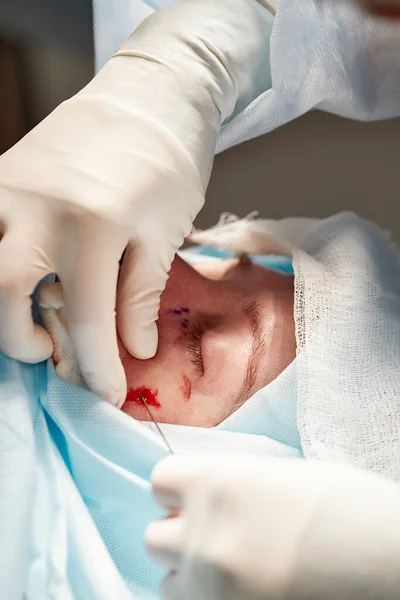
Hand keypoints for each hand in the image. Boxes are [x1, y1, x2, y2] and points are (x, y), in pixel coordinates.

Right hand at [0, 0, 272, 405]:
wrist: (147, 99)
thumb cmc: (167, 166)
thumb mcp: (164, 234)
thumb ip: (141, 296)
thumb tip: (135, 350)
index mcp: (93, 226)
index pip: (89, 320)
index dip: (98, 368)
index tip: (108, 395)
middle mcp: (38, 208)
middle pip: (3, 294)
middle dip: (21, 340)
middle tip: (50, 351)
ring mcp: (9, 188)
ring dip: (0, 304)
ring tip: (34, 316)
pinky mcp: (0, 175)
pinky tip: (25, 273)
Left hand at [146, 454, 399, 599]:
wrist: (390, 564)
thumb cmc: (347, 510)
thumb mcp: (281, 478)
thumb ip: (230, 485)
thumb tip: (198, 498)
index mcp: (219, 482)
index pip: (160, 480)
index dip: (178, 490)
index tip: (194, 498)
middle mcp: (204, 534)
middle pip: (157, 537)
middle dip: (183, 536)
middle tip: (222, 538)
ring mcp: (211, 586)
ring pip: (170, 582)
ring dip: (193, 576)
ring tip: (238, 571)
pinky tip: (247, 593)